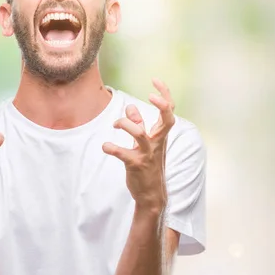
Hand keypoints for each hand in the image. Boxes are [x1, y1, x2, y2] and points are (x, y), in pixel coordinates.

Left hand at [102, 78, 175, 212]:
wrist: (151, 194)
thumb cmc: (148, 165)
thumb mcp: (145, 144)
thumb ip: (138, 125)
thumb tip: (131, 108)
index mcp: (160, 135)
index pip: (169, 111)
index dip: (165, 94)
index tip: (155, 80)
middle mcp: (157, 142)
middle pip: (167, 120)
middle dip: (162, 105)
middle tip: (150, 96)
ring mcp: (147, 153)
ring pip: (140, 134)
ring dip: (125, 125)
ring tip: (115, 124)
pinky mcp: (136, 165)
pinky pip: (123, 153)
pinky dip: (112, 148)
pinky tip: (105, 146)